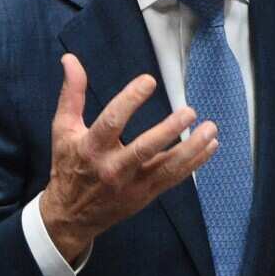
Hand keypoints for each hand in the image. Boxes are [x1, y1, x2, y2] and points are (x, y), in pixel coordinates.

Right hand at [41, 53, 218, 261]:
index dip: (130, 100)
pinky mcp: (145, 194)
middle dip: (168, 130)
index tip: (149, 81)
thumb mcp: (63, 129)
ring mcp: (132, 184)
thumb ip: (71, 94)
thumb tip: (70, 59)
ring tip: (210, 129)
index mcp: (91, 147)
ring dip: (191, 149)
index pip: (112, 122)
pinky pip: (173, 178)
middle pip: (143, 149)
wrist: (70, 216)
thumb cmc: (68, 165)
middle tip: (189, 111)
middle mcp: (112, 168)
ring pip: (165, 167)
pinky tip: (210, 146)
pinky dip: (194, 162)